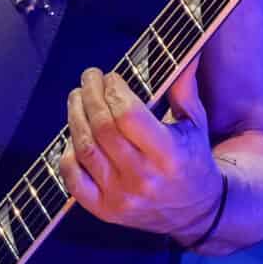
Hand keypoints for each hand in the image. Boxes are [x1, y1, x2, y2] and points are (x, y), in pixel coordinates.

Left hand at [61, 68, 221, 237]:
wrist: (195, 212)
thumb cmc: (192, 159)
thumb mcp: (195, 123)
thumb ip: (184, 88)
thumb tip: (189, 52)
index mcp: (169, 154)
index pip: (129, 115)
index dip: (113, 90)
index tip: (110, 77)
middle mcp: (143, 178)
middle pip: (102, 128)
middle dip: (90, 95)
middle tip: (88, 78)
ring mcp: (121, 196)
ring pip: (85, 149)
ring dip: (75, 117)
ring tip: (77, 98)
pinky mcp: (105, 210)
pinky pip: (74, 180)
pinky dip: (67, 155)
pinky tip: (73, 136)